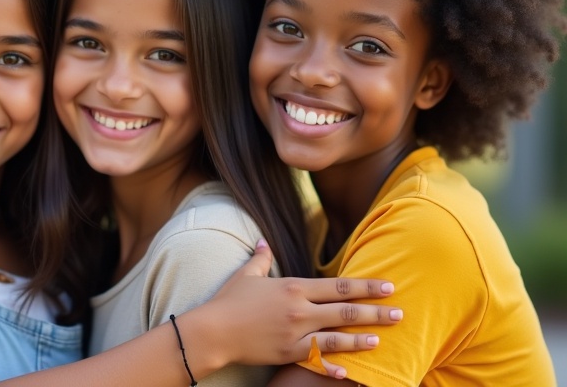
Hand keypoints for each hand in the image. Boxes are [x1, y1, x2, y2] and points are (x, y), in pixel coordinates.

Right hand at [178, 240, 401, 379]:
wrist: (214, 330)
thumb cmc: (228, 301)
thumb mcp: (246, 276)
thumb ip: (260, 258)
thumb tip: (262, 241)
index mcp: (293, 287)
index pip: (338, 285)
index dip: (365, 286)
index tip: (388, 286)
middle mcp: (299, 310)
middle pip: (346, 311)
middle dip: (376, 312)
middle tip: (399, 313)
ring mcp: (295, 333)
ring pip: (338, 336)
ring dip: (362, 339)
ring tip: (381, 339)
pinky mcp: (288, 353)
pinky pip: (318, 359)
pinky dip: (333, 366)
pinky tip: (350, 371)